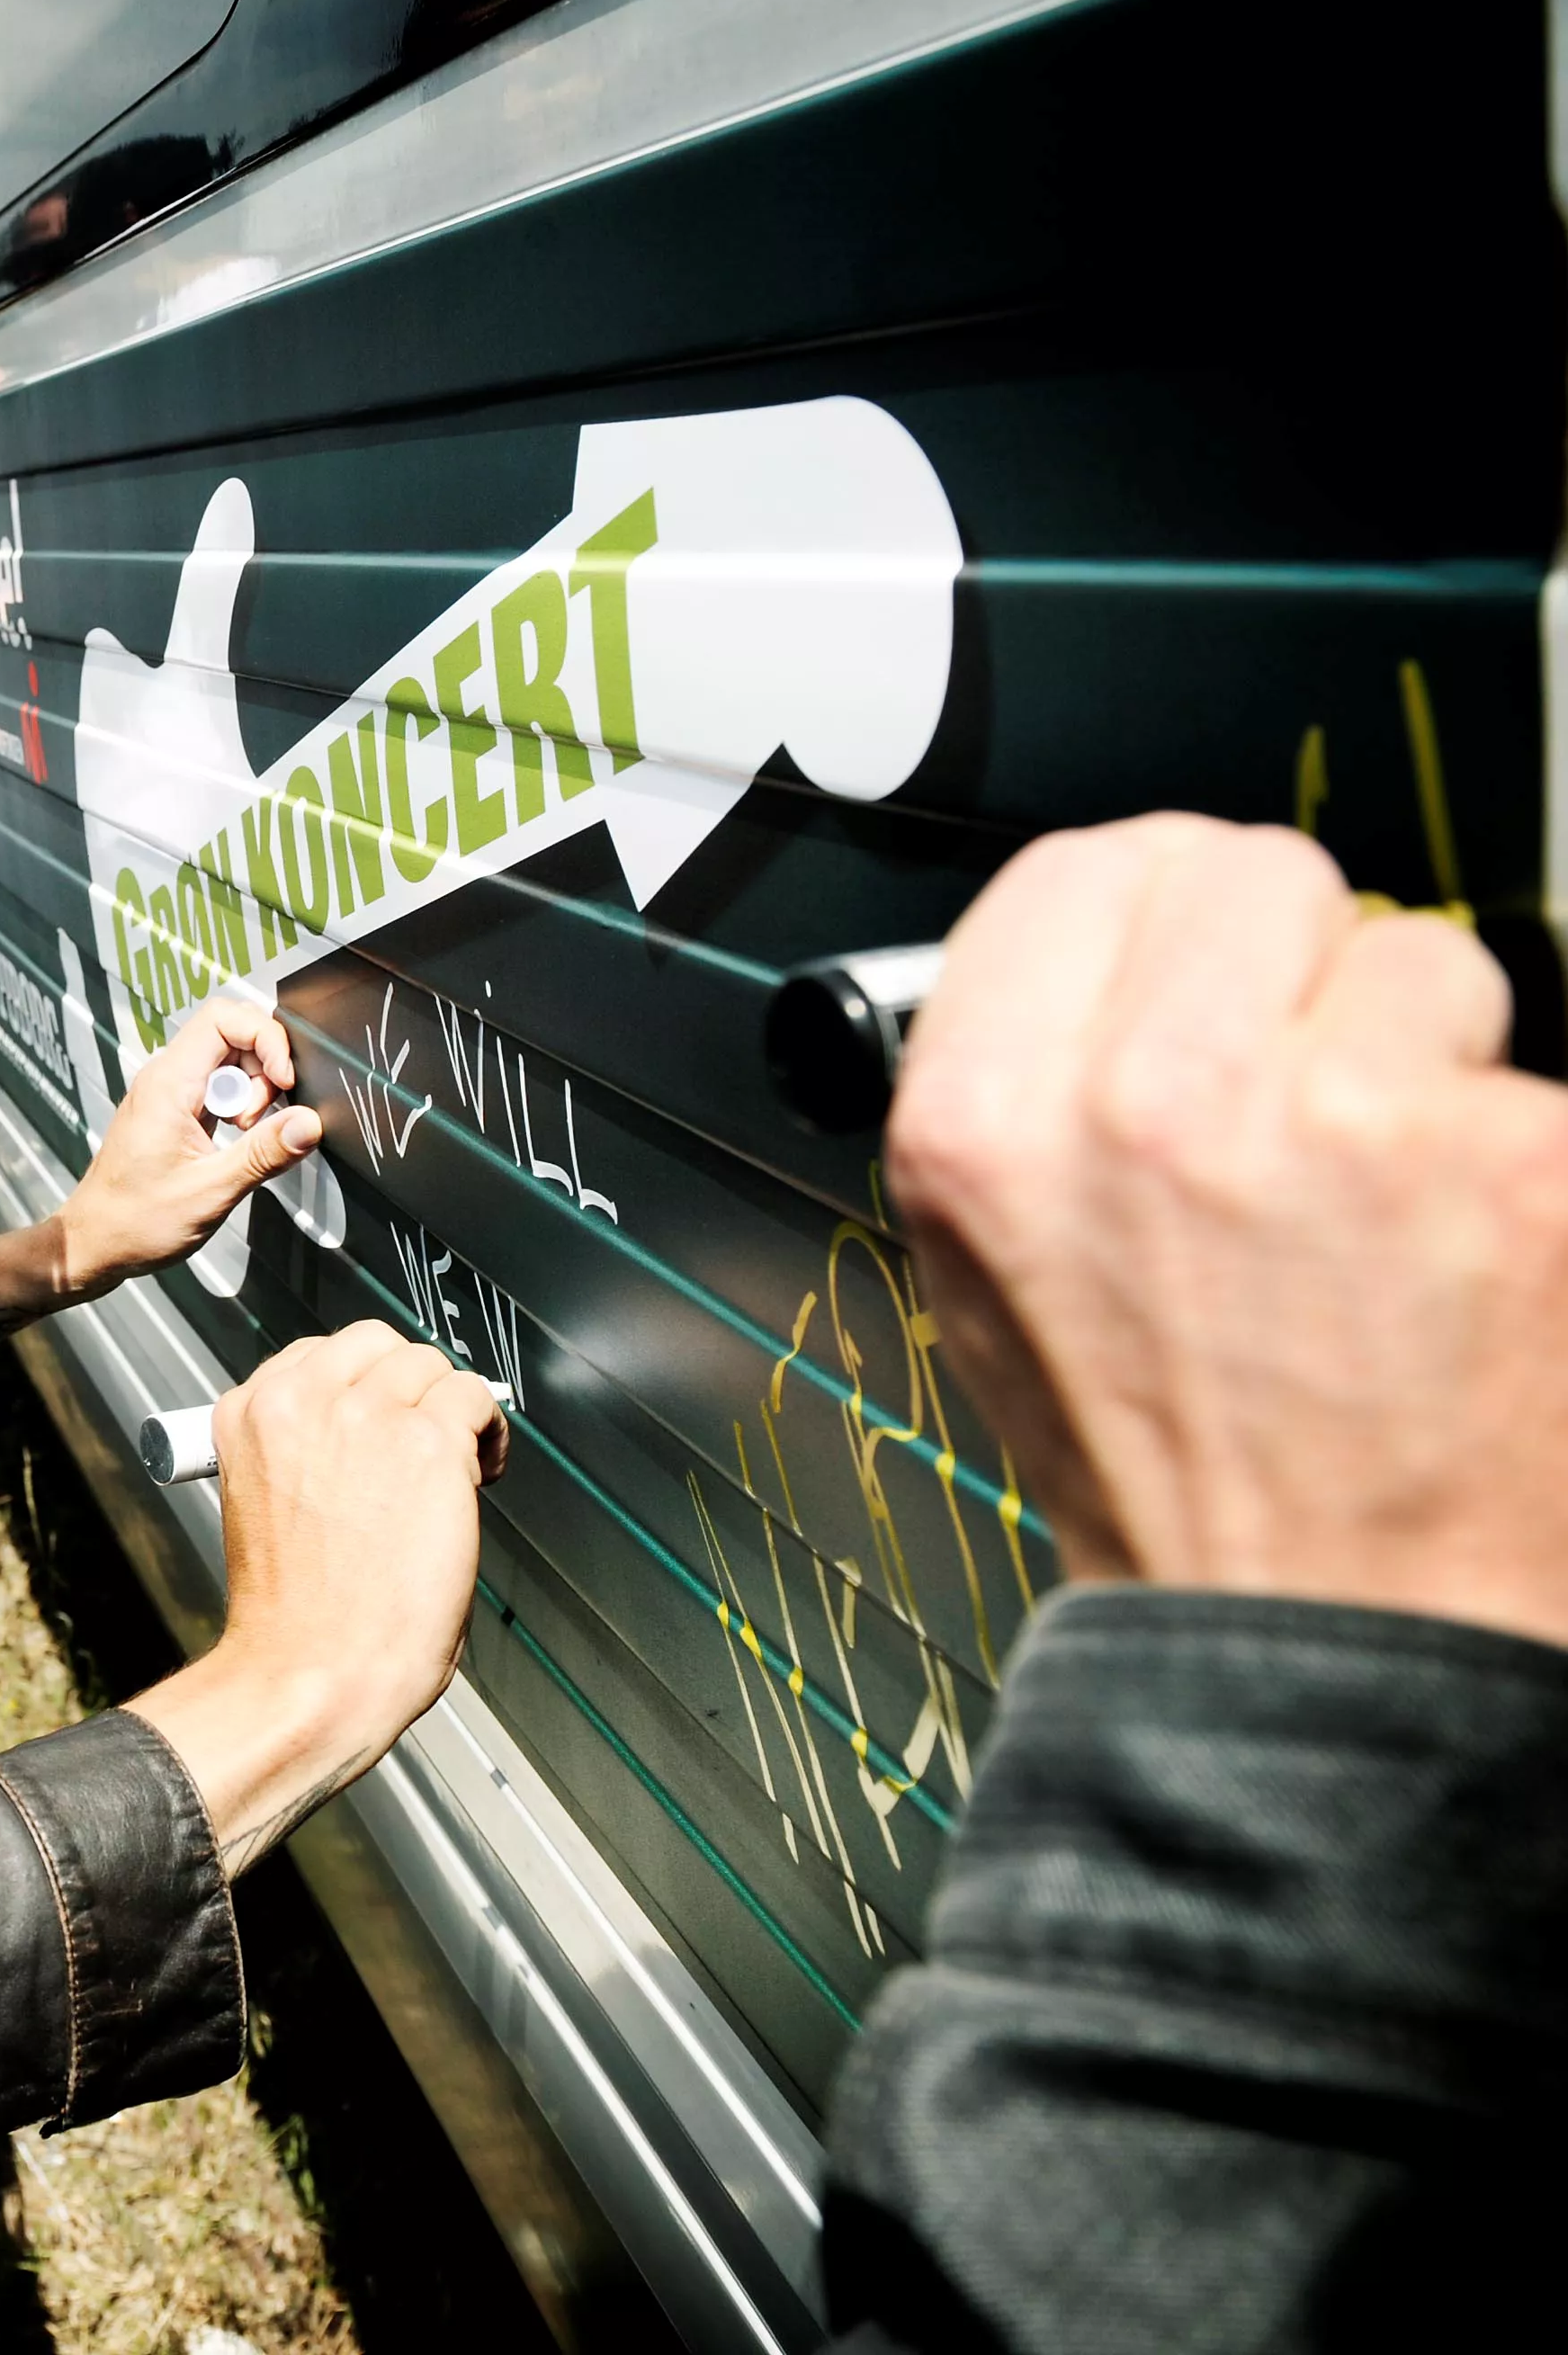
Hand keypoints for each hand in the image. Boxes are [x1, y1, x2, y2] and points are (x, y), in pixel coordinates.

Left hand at [57, 998, 321, 1291]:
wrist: (95, 1242)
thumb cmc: (136, 1221)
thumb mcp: (210, 1191)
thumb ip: (263, 1153)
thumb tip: (309, 1123)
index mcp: (168, 1083)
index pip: (223, 1017)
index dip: (265, 1038)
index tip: (285, 1081)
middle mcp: (164, 1078)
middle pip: (231, 1036)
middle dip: (263, 1070)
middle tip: (259, 1120)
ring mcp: (168, 1093)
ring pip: (228, 1063)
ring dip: (251, 1093)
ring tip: (243, 1135)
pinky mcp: (174, 1111)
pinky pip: (217, 1087)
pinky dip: (237, 1107)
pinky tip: (234, 1140)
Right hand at [127, 1321, 498, 1868]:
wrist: (310, 1672)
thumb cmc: (292, 1617)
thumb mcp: (268, 1504)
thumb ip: (304, 1450)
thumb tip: (366, 1432)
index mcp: (249, 1415)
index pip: (318, 1354)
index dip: (361, 1386)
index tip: (381, 1417)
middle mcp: (302, 1401)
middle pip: (378, 1343)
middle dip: (407, 1385)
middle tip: (425, 1435)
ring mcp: (366, 1416)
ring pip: (431, 1365)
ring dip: (450, 1406)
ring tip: (459, 1459)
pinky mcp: (427, 1443)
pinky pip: (476, 1399)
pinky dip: (489, 1431)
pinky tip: (483, 1470)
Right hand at [886, 814, 1567, 1650]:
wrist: (1314, 1630)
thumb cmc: (1160, 1466)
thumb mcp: (985, 1270)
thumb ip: (1023, 1088)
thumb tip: (1107, 952)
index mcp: (988, 1120)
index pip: (1084, 867)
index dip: (1148, 914)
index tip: (1186, 965)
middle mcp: (1151, 1103)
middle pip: (1253, 873)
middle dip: (1290, 963)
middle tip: (1293, 1087)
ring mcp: (1347, 1124)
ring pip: (1419, 952)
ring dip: (1416, 1050)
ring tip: (1379, 1193)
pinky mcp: (1520, 1162)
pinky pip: (1531, 1076)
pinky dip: (1515, 1155)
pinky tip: (1462, 1249)